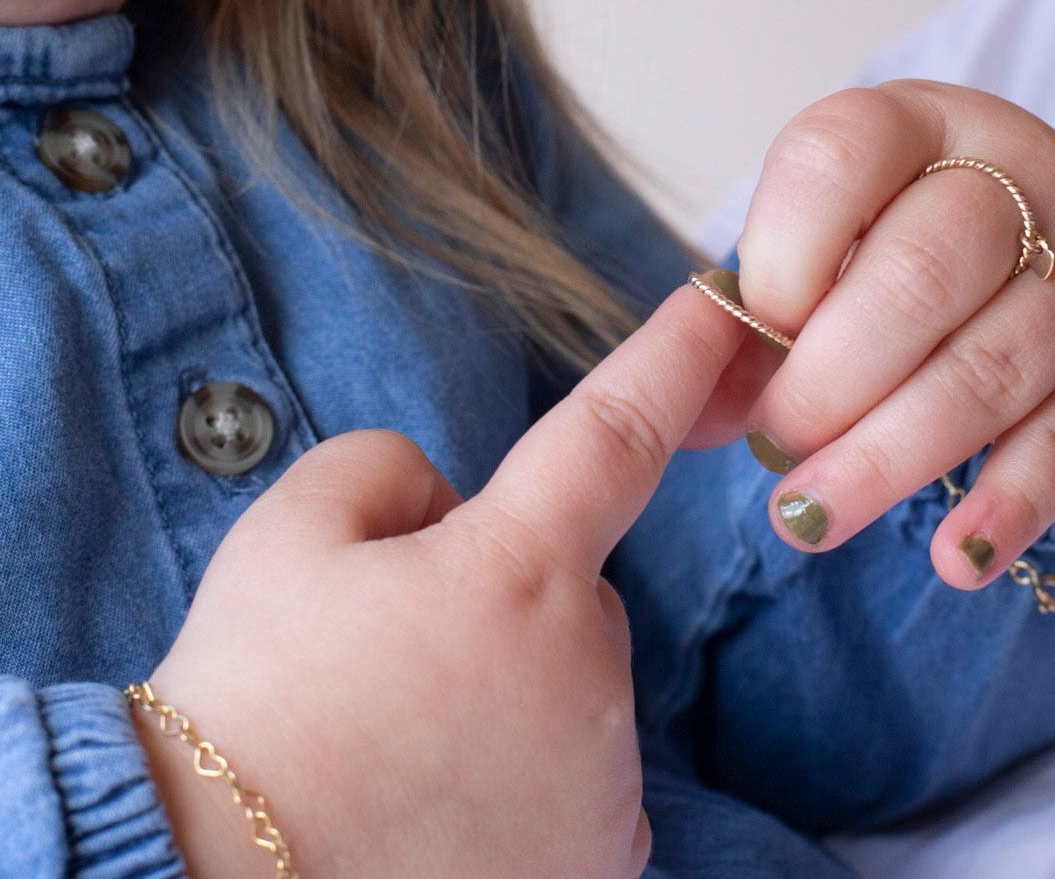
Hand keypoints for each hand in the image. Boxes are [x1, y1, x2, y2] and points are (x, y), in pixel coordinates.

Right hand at [135, 287, 746, 878]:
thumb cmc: (254, 700)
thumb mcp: (293, 530)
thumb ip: (394, 469)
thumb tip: (451, 507)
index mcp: (519, 570)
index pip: (619, 428)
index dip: (680, 354)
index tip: (730, 302)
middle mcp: (590, 668)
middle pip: (572, 581)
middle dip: (506, 584)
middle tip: (395, 646)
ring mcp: (604, 772)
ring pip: (574, 675)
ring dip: (516, 677)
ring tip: (405, 732)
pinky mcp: (605, 856)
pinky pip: (584, 763)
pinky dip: (533, 761)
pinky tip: (448, 794)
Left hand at [686, 80, 1054, 587]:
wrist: (1034, 232)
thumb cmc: (892, 231)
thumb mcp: (823, 227)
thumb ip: (756, 304)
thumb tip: (688, 409)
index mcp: (915, 123)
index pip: (839, 161)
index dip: (781, 258)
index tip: (754, 330)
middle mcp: (1016, 180)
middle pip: (918, 279)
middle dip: (826, 380)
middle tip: (773, 439)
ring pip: (986, 371)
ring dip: (886, 459)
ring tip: (807, 514)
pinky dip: (1005, 507)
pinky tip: (953, 561)